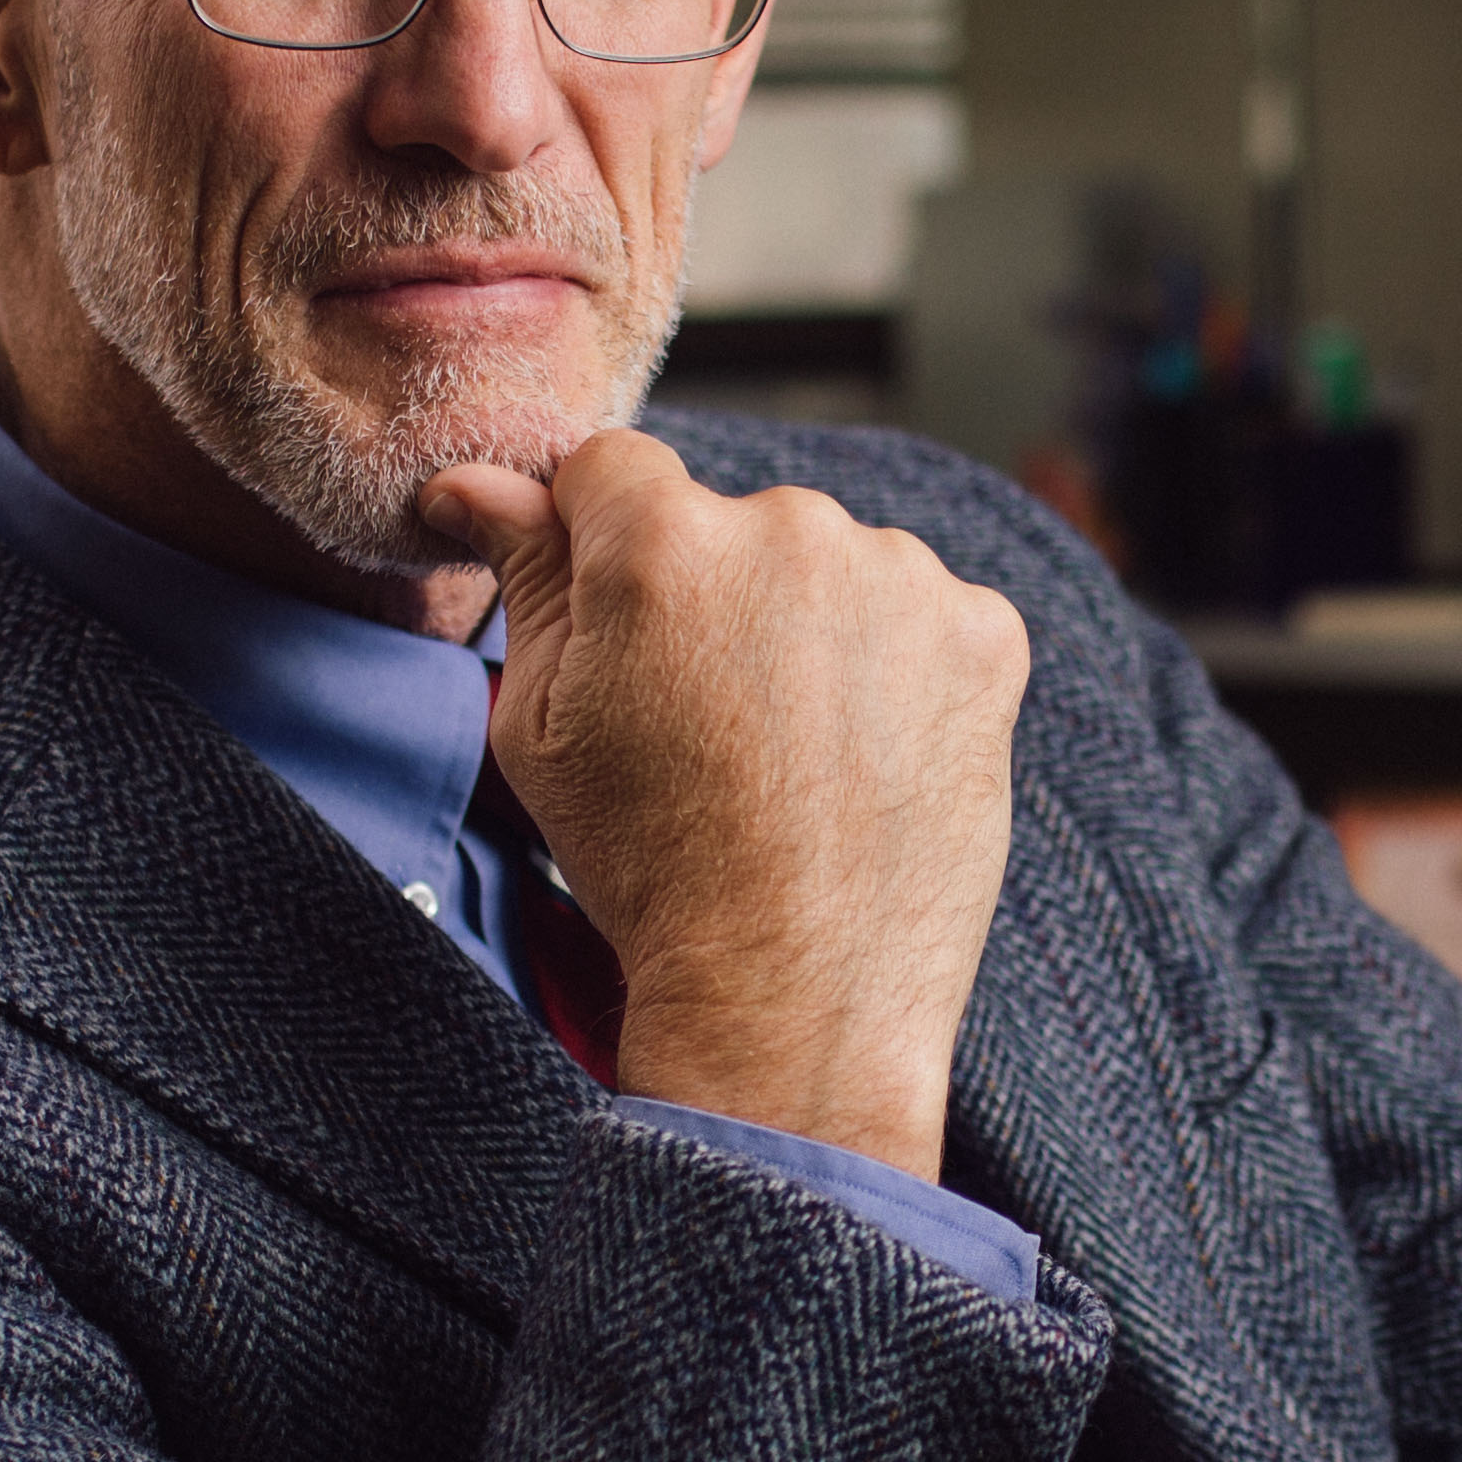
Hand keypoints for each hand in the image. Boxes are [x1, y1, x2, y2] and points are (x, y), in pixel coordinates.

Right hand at [419, 432, 1029, 1181]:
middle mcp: (791, 530)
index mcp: (661, 538)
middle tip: (711, 722)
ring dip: (816, 624)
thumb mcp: (540, 723)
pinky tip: (868, 757)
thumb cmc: (647, 865)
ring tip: (795, 751)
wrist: (791, 991)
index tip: (625, 630)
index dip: (603, 545)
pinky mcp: (984, 634)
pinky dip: (904, 668)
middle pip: (734, 520)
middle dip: (717, 593)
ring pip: (837, 565)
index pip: (614, 470)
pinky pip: (927, 614)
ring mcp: (902, 578)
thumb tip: (476, 483)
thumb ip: (525, 577)